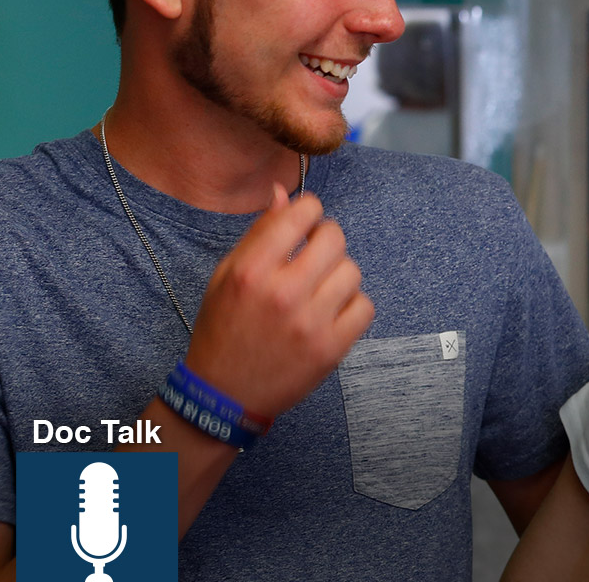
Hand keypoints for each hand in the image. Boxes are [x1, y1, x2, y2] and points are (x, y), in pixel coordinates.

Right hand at [182, 183, 372, 417]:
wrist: (223, 395)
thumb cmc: (224, 329)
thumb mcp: (226, 275)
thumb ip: (259, 233)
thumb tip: (283, 192)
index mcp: (251, 270)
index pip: (302, 213)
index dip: (309, 211)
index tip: (305, 224)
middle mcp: (282, 293)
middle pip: (334, 238)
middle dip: (326, 239)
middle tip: (314, 255)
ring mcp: (310, 323)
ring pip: (352, 271)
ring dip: (339, 274)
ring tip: (319, 288)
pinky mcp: (331, 348)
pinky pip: (365, 306)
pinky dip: (353, 305)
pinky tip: (331, 311)